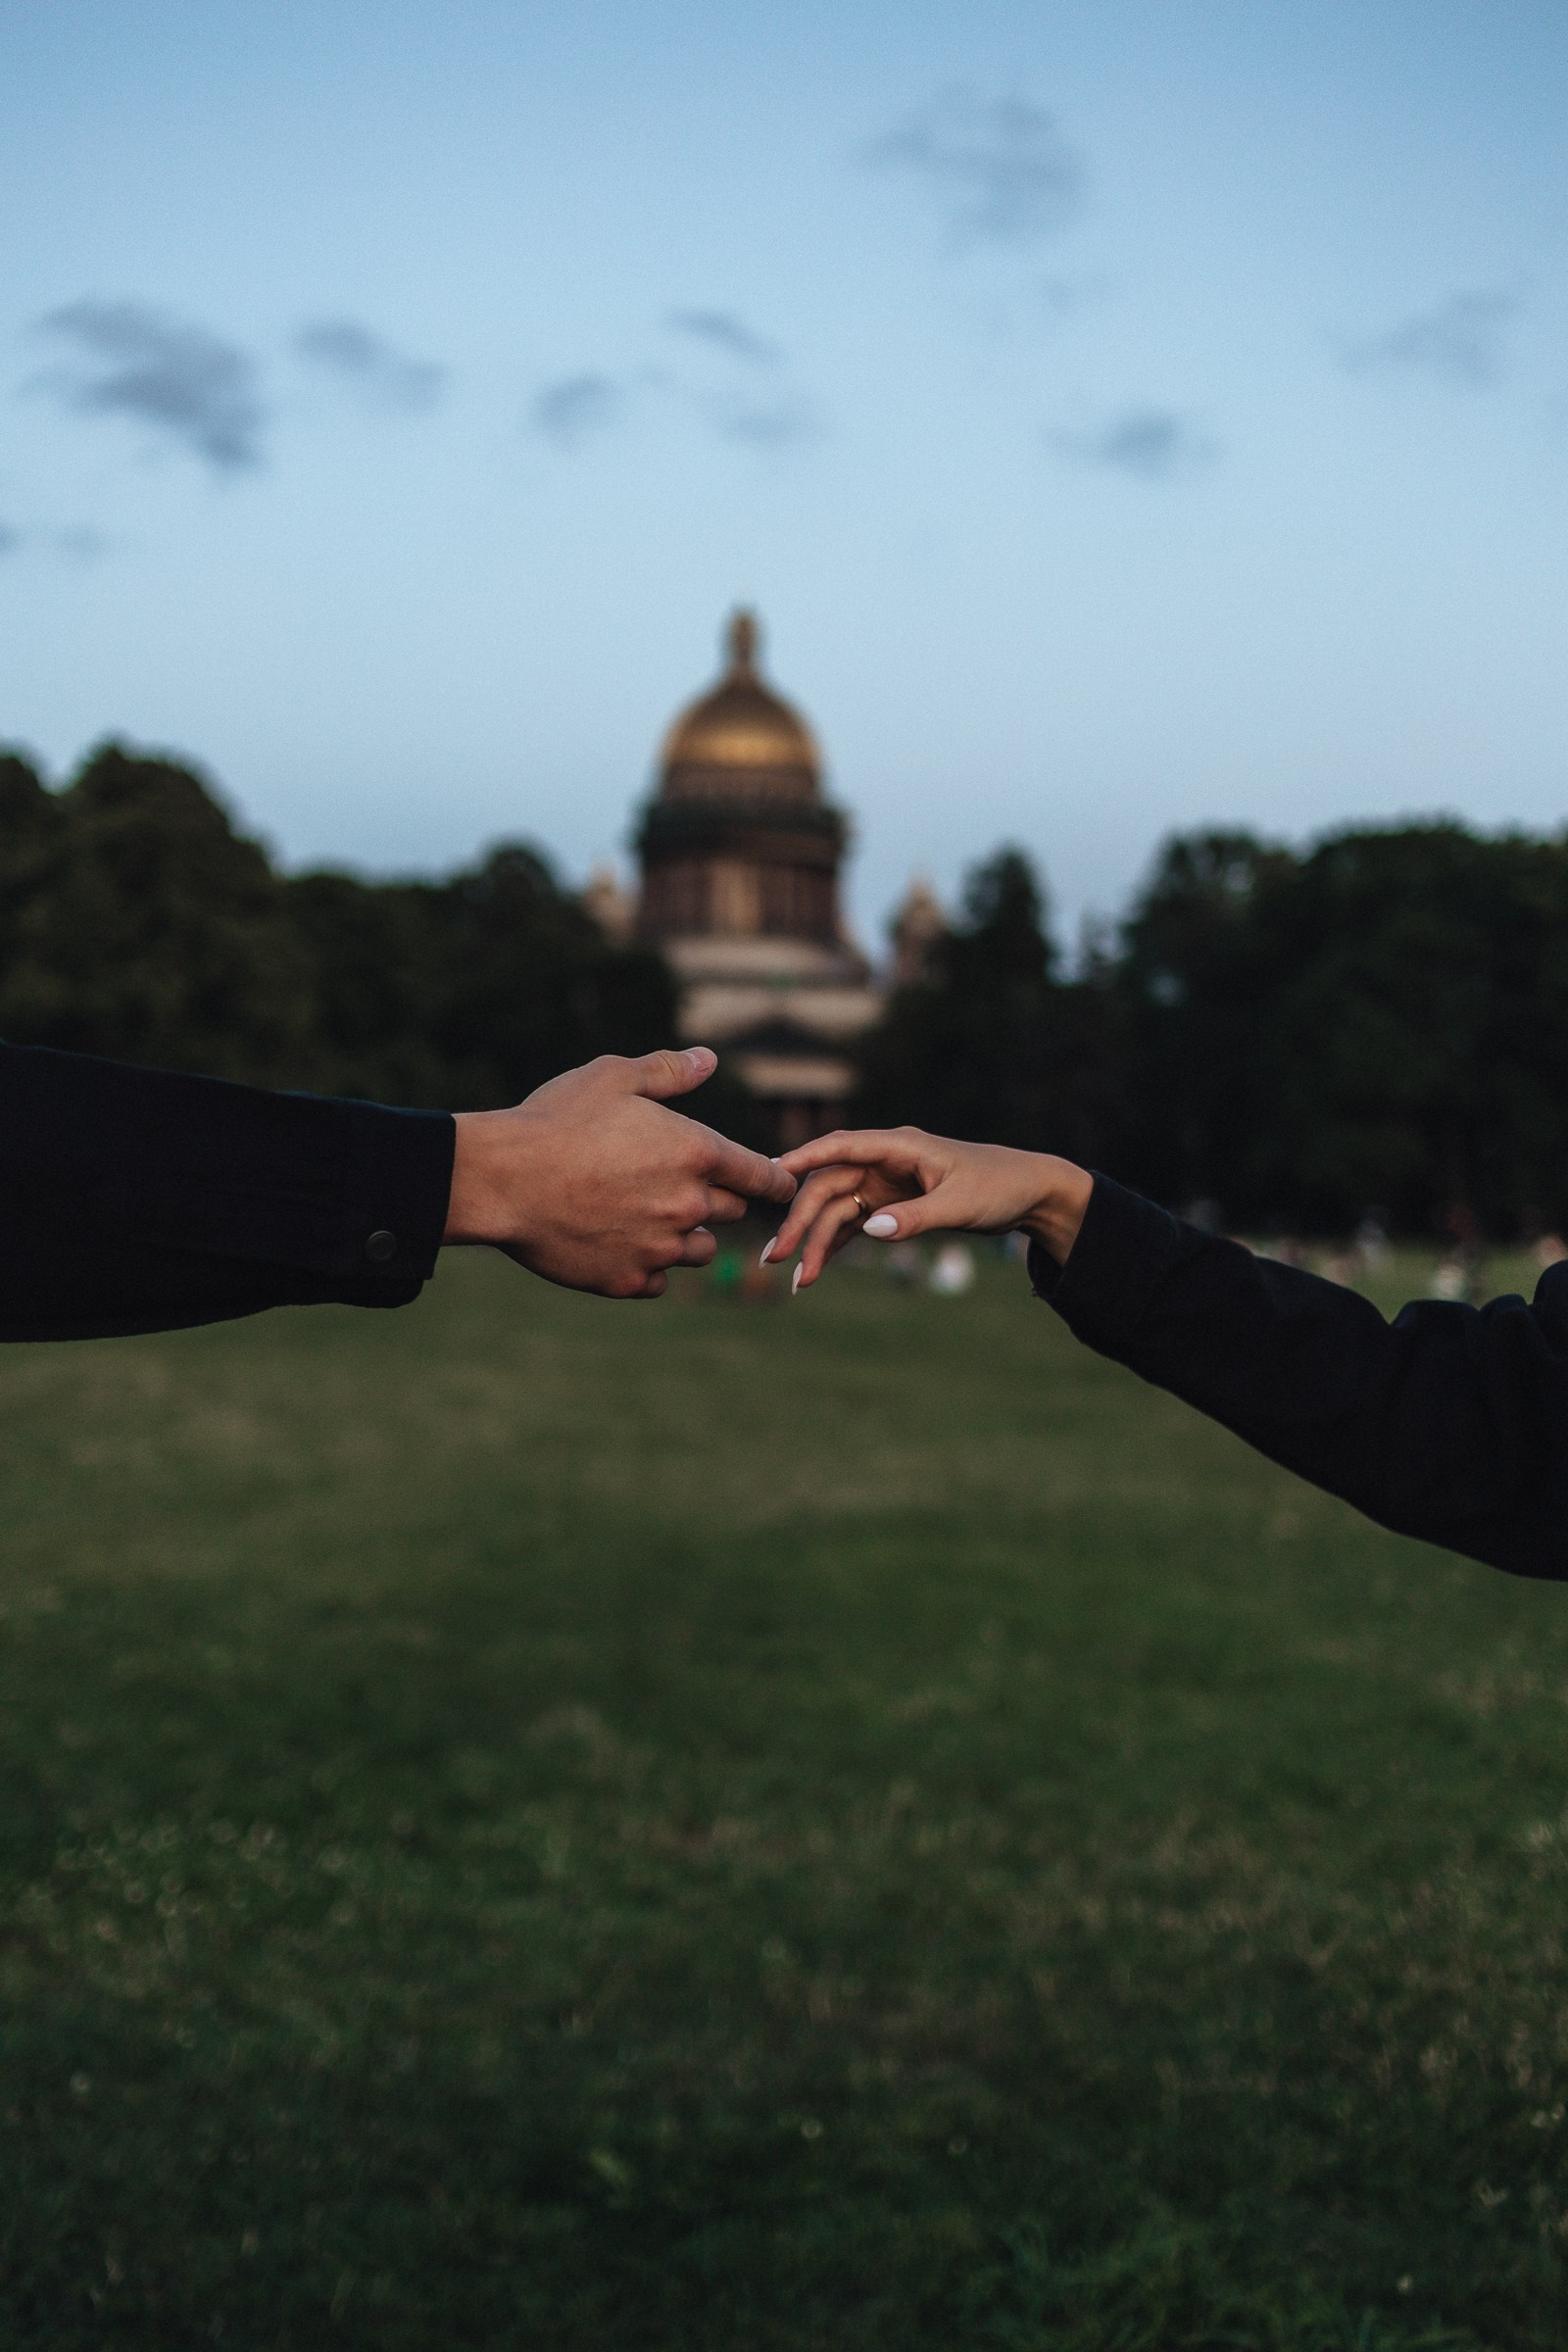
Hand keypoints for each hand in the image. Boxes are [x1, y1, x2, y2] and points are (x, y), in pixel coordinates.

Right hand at [444, 1047, 795, 1297]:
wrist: (501, 1179)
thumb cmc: (555, 1121)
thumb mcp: (613, 1078)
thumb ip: (668, 1072)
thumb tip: (709, 1060)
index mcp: (697, 1153)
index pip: (765, 1177)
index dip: (776, 1179)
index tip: (779, 1182)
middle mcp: (689, 1206)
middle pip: (732, 1212)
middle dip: (714, 1199)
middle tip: (674, 1184)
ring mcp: (659, 1249)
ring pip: (699, 1251)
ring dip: (684, 1236)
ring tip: (644, 1214)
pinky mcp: (627, 1281)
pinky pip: (658, 1281)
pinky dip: (646, 1265)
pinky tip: (616, 1241)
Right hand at [762, 1126, 1092, 1289]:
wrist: (1028, 1194)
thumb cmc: (999, 1187)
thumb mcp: (960, 1205)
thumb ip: (915, 1218)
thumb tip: (869, 1229)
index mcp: (899, 1146)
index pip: (840, 1147)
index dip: (802, 1159)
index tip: (771, 1173)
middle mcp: (884, 1162)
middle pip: (828, 1187)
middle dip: (800, 1221)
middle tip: (777, 1258)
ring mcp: (885, 1185)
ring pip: (836, 1211)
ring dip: (815, 1242)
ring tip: (797, 1280)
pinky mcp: (890, 1206)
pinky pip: (852, 1225)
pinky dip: (834, 1247)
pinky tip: (815, 1273)